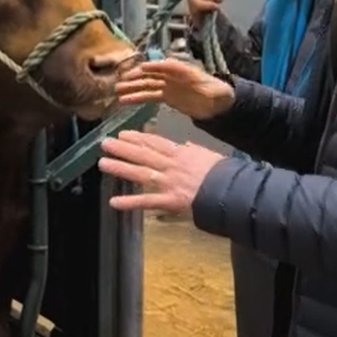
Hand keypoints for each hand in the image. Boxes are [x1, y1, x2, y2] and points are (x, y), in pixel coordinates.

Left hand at [98, 130, 224, 215]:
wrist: (234, 190)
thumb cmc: (224, 173)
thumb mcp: (208, 155)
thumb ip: (193, 151)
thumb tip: (185, 145)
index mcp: (181, 154)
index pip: (155, 143)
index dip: (137, 138)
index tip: (122, 133)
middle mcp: (171, 166)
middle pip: (143, 154)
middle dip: (122, 148)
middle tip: (104, 143)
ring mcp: (169, 183)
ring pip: (140, 173)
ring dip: (120, 168)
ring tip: (102, 163)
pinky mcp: (171, 201)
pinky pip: (147, 202)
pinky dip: (130, 203)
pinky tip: (114, 203)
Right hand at [117, 58, 233, 120]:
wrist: (218, 103)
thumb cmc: (219, 94)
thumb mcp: (219, 92)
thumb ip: (212, 90)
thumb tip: (208, 91)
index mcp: (187, 71)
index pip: (170, 66)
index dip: (157, 66)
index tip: (144, 67)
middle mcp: (174, 75)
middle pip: (154, 73)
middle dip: (139, 75)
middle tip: (123, 79)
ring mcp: (168, 85)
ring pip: (148, 84)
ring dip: (133, 86)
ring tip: (117, 89)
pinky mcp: (165, 95)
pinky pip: (149, 95)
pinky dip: (137, 97)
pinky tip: (124, 100)